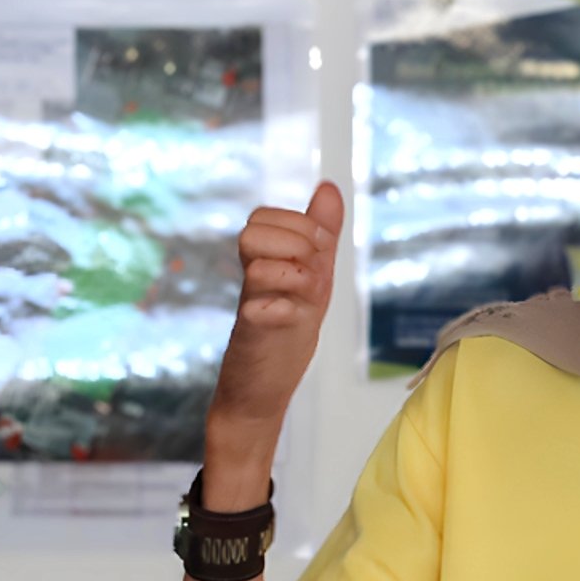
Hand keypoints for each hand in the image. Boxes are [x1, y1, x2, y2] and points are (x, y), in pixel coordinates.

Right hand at [204, 183, 343, 499]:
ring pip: (259, 265)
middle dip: (297, 243)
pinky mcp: (252, 339)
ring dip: (294, 276)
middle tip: (313, 272)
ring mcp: (250, 307)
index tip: (320, 250)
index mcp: (268, 262)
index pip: (263, 217)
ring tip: (303, 299)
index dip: (297, 224)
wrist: (261, 393)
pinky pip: (260, 311)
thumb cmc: (286, 334)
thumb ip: (319, 235)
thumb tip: (328, 188)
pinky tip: (293, 318)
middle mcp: (254, 280)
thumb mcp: (313, 278)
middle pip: (255, 231)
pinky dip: (283, 311)